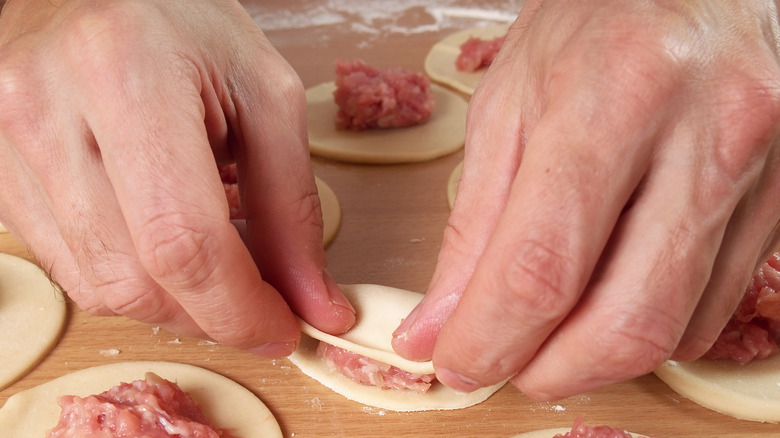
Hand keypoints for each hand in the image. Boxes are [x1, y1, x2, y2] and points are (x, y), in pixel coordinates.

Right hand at [0, 0, 354, 355]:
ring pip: (96, 285)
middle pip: (134, 278)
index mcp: (125, 74)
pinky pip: (68, 264)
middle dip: (211, 314)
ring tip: (216, 264)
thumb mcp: (263, 93)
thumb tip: (315, 301)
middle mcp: (46, 110)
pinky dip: (131, 277)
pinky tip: (163, 245)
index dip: (240, 308)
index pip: (182, 242)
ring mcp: (7, 143)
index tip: (284, 327)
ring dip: (172, 302)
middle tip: (261, 303)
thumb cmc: (181, 21)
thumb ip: (292, 205)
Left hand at [393, 0, 779, 398]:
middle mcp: (704, 137)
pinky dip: (645, 329)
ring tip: (546, 336)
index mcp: (613, 97)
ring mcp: (758, 172)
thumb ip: (474, 223)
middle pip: (623, 320)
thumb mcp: (509, 104)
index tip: (453, 363)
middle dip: (548, 370)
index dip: (490, 340)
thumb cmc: (594, 23)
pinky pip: (711, 309)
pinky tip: (608, 301)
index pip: (542, 267)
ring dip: (593, 359)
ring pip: (672, 326)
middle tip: (503, 367)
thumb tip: (440, 323)